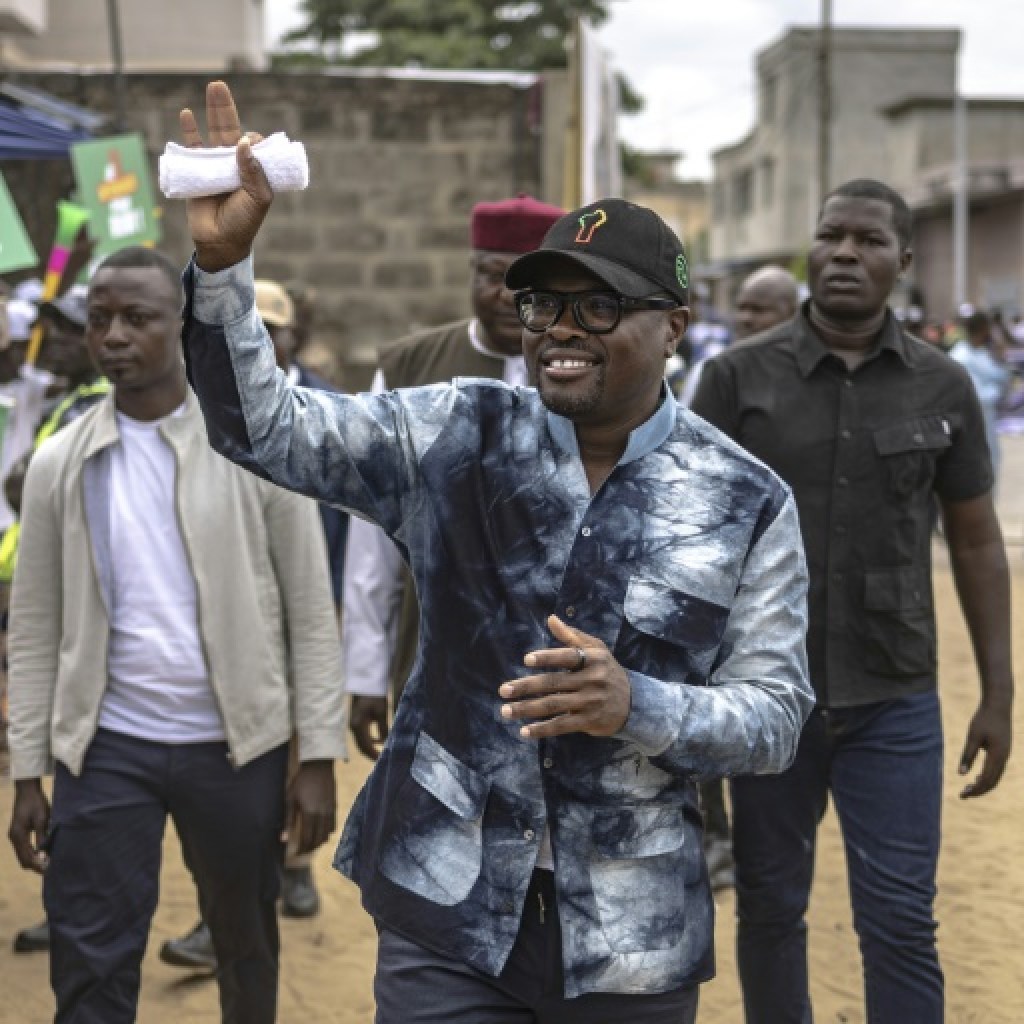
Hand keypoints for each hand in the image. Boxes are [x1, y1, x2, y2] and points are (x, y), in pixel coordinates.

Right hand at [8, 779, 50, 873]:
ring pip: (22, 856)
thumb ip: (42, 836)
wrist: (27, 791)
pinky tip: (42, 854)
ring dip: (34, 861)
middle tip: (50, 869)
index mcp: (18, 835)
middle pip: (23, 860)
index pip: (27, 858)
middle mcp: (14, 838)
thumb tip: (45, 853)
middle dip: (35, 866)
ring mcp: (15, 836)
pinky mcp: (18, 833)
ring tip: (48, 863)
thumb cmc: (36, 802)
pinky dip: (32, 854)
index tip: (49, 869)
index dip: (38, 865)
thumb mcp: (42, 818)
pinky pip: (24, 849)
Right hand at [180, 80, 273, 271]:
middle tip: (220, 85)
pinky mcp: (196, 172)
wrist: (220, 241)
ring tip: (212, 88)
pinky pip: (192, 149)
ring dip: (211, 111)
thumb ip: (254, 171)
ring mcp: (215, 166)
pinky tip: (187, 114)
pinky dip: (189, 132)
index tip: (251, 142)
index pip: (253, 145)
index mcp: (253, 171)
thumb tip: (245, 141)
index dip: (253, 139)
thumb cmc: (244, 222)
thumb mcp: (258, 198)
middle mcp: (234, 165)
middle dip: (226, 109)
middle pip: (230, 130)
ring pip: (212, 134)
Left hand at [284, 760, 335, 853]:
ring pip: (327, 835)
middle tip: (302, 852)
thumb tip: (283, 839)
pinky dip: (327, 833)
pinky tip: (320, 833)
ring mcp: (330, 811)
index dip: (302, 849)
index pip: (307, 839)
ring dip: (319, 842)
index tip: (296, 854)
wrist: (319, 766)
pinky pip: (333, 826)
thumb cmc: (301, 782)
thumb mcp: (290, 799)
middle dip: (310, 848)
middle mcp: (322, 815)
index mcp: (309, 814)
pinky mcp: (335, 807)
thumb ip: (288, 820)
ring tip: (310, 844)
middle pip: (318, 840)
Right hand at [350, 696, 389, 760]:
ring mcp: (353, 725)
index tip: (382, 760)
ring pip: (360, 742)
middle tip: (382, 760)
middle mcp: (353, 727)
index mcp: (358, 725)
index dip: (374, 755)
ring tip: (381, 753)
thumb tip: (386, 743)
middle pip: (361, 747)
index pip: (366, 746)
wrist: (365, 682)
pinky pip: (361, 736)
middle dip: (371, 754)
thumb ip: (383, 728)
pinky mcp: (355, 722)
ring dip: (370, 748)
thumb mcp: (381, 712)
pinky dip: (368, 741)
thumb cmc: (374, 695)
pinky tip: (378, 741)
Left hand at [499, 614, 630, 738]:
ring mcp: (590, 702)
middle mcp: (592, 680)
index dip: (547, 658)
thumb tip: (551, 619)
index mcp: (592, 659)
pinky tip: (525, 731)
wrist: (633, 703)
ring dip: (527, 709)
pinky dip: (543, 729)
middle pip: (554, 683)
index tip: (526, 660)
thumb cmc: (607, 670)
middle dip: (526, 687)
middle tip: (503, 690)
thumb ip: (571, 636)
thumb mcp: (596, 649)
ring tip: (506, 711)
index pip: (567, 657)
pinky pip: (562, 725)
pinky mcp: (588, 721)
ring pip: (554, 705)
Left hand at [958, 702, 1011, 798]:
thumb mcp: (973, 737)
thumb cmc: (983, 719)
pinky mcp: (1003, 751)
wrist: (998, 705)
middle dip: (978, 790)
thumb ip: (967, 755)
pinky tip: (976, 777)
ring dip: (982, 784)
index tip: (962, 795)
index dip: (975, 790)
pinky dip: (987, 777)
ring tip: (968, 789)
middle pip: (992, 782)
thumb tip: (961, 774)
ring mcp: (1006, 754)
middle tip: (962, 795)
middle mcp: (1004, 758)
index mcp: (997, 755)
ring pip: (996, 777)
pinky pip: (997, 769)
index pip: (986, 780)